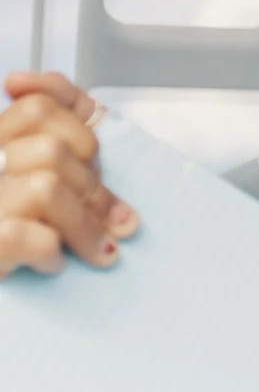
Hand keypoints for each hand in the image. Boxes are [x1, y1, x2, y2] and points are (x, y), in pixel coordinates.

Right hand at [0, 72, 138, 278]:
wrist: (2, 302)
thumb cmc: (13, 235)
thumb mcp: (34, 179)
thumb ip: (45, 136)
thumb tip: (38, 89)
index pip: (38, 107)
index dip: (79, 127)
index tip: (94, 155)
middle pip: (53, 149)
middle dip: (95, 190)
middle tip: (114, 224)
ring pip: (46, 187)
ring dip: (82, 225)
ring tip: (93, 252)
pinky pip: (24, 234)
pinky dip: (50, 252)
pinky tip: (51, 264)